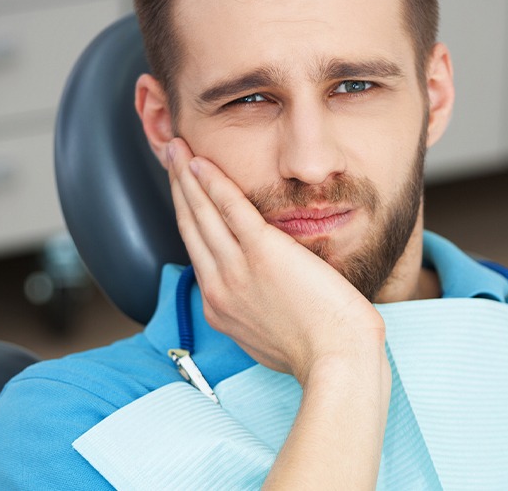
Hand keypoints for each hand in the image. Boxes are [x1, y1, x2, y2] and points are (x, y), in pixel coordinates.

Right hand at [166, 137, 386, 384]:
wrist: (337, 359)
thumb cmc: (315, 349)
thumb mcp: (268, 335)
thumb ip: (253, 308)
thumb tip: (258, 290)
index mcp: (221, 305)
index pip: (198, 249)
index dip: (188, 215)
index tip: (185, 192)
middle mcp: (219, 286)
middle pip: (191, 225)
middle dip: (178, 187)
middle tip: (170, 156)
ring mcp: (237, 269)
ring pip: (202, 213)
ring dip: (186, 176)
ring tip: (177, 148)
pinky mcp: (262, 252)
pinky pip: (230, 209)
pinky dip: (212, 183)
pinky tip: (200, 162)